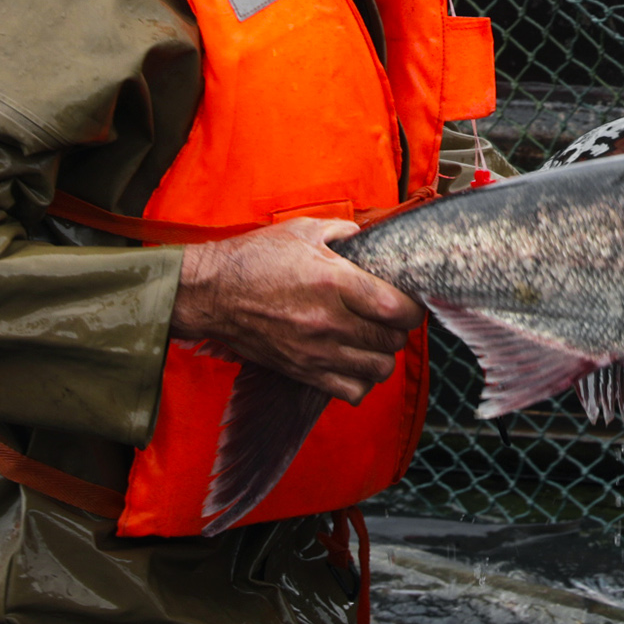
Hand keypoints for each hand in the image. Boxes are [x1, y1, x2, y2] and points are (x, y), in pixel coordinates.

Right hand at [170, 217, 424, 402]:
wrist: (211, 293)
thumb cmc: (253, 258)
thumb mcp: (302, 231)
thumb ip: (342, 231)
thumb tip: (368, 236)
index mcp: (333, 281)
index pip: (397, 308)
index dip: (412, 306)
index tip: (407, 300)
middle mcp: (329, 321)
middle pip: (392, 341)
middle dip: (398, 328)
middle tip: (387, 316)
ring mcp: (316, 351)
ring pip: (378, 370)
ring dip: (382, 355)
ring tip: (372, 340)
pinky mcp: (303, 372)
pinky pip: (352, 392)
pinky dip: (360, 381)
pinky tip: (352, 362)